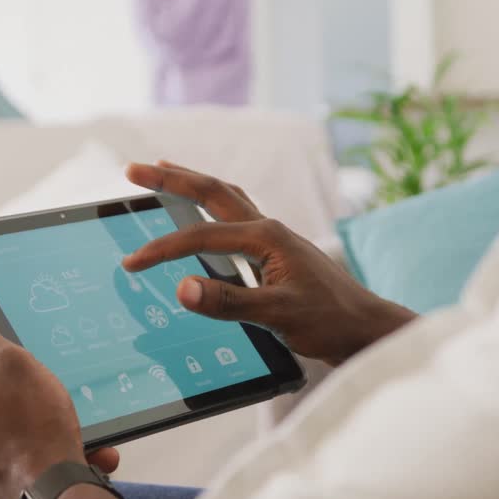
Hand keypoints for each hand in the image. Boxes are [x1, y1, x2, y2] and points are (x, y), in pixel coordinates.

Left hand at [0, 292, 132, 498]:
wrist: (54, 493)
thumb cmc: (34, 425)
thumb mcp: (12, 362)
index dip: (0, 355)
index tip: (25, 366)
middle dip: (17, 392)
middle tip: (46, 396)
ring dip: (30, 424)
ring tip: (63, 427)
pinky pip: (8, 457)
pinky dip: (33, 451)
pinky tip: (62, 450)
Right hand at [123, 162, 417, 365]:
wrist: (367, 330)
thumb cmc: (331, 322)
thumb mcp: (277, 315)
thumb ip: (228, 303)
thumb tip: (182, 288)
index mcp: (268, 237)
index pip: (201, 237)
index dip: (163, 249)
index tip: (131, 263)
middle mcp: (270, 231)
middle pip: (214, 193)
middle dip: (173, 179)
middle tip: (135, 169)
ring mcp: (276, 241)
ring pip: (227, 200)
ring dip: (194, 185)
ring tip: (166, 171)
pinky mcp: (279, 256)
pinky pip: (237, 221)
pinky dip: (213, 211)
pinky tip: (207, 218)